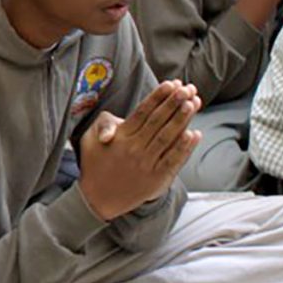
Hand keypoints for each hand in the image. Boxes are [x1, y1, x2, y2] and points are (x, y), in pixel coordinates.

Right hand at [76, 80, 199, 220]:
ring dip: (182, 120)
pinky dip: (184, 148)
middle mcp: (134, 148)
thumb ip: (102, 125)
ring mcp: (146, 164)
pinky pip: (173, 160)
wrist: (98, 199)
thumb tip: (116, 125)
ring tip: (193, 104)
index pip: (143, 112)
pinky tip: (194, 134)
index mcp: (120, 137)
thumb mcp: (89, 140)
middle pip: (158, 121)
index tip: (170, 84)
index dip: (158, 97)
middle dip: (173, 103)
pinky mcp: (156, 179)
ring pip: (167, 138)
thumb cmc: (94, 164)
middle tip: (187, 89)